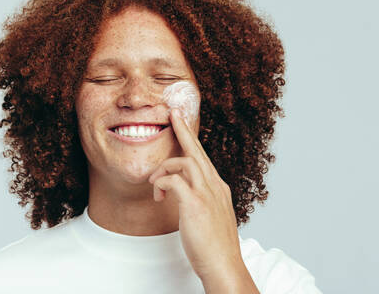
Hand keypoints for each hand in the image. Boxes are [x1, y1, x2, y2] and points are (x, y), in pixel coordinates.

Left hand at [148, 108, 256, 291]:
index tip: (183, 125)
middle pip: (197, 150)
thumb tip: (189, 193)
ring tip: (154, 183)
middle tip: (172, 113)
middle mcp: (215, 185)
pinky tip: (158, 195)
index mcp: (218, 187)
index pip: (203, 157)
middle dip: (183, 129)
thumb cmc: (215, 245)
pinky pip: (174, 180)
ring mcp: (207, 193)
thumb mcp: (213, 216)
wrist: (224, 265)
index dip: (192, 140)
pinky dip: (162, 183)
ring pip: (185, 161)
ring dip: (164, 168)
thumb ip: (204, 200)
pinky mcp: (196, 204)